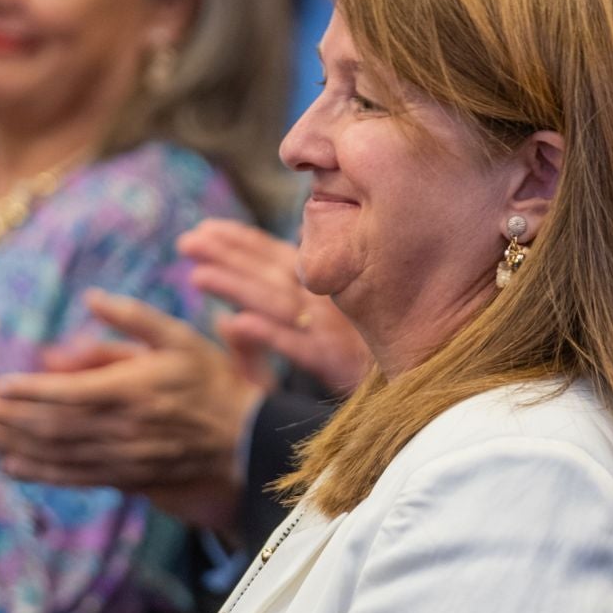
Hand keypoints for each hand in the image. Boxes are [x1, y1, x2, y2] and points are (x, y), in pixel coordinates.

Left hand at [0, 289, 265, 532]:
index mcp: (131, 389)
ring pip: (57, 453)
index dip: (30, 391)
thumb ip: (132, 318)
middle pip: (52, 425)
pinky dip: (39, 472)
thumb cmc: (211, 381)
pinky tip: (12, 464)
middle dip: (8, 418)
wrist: (245, 439)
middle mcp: (121, 427)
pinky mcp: (126, 476)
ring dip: (14, 443)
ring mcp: (122, 456)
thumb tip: (90, 297)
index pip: (68, 393)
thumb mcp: (179, 336)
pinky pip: (75, 477)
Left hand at [178, 220, 370, 393]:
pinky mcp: (338, 365)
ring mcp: (332, 332)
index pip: (277, 257)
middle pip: (270, 274)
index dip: (241, 241)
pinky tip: (234, 324)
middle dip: (229, 255)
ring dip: (237, 287)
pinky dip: (267, 334)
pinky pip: (298, 347)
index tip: (205, 229)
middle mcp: (327, 304)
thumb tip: (243, 302)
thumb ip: (293, 309)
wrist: (426, 383)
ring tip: (197, 276)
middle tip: (187, 241)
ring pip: (278, 303)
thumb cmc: (375, 355)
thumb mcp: (334, 325)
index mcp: (326, 288)